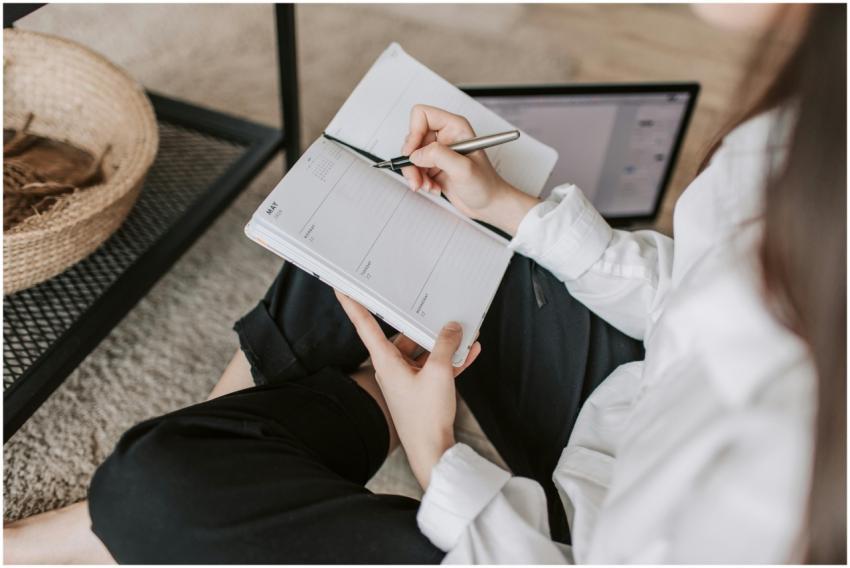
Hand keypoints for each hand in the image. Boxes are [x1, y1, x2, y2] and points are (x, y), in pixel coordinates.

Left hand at [335, 290, 480, 488]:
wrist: (433, 452)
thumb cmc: (426, 417)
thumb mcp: (440, 373)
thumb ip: (446, 345)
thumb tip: (452, 327)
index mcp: (385, 362)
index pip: (365, 325)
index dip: (352, 304)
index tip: (341, 287)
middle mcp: (391, 368)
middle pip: (404, 336)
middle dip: (424, 326)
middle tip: (437, 309)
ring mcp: (406, 380)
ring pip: (423, 352)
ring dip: (443, 344)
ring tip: (464, 332)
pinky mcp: (420, 390)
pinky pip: (434, 368)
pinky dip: (450, 360)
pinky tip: (470, 352)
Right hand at [401, 104, 540, 234]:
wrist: (490, 205)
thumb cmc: (485, 185)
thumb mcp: (463, 169)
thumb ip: (438, 156)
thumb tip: (416, 154)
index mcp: (455, 127)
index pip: (422, 115)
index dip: (413, 132)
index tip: (412, 153)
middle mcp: (446, 136)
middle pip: (413, 138)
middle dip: (412, 160)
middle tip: (417, 177)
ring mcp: (439, 151)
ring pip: (411, 155)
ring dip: (415, 173)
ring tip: (427, 186)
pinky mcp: (434, 166)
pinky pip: (415, 168)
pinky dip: (419, 180)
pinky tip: (433, 188)